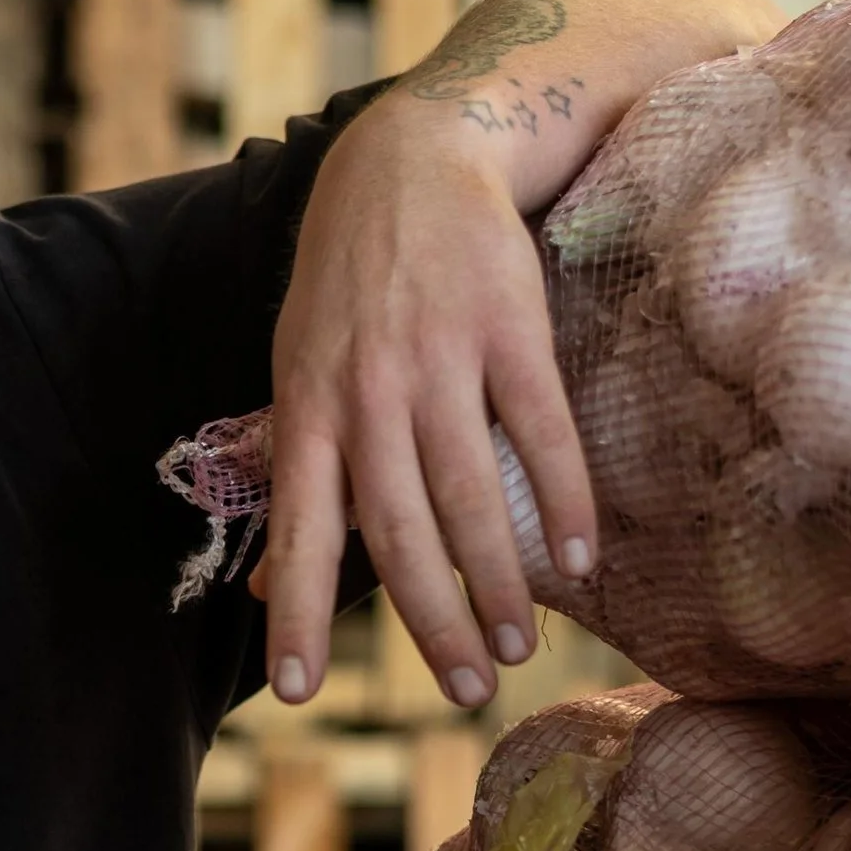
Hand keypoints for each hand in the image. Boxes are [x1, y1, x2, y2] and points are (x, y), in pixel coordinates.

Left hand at [257, 104, 593, 712]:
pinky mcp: (508, 325)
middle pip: (398, 529)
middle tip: (466, 693)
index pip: (299, 527)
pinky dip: (563, 497)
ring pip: (469, 492)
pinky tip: (582, 557)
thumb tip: (267, 588)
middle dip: (429, 623)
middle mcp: (367, 390)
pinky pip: (539, 428)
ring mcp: (438, 356)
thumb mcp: (298, 373)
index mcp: (309, 408)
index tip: (300, 692)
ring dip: (498, 579)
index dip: (298, 611)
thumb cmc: (350, 285)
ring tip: (518, 648)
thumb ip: (297, 479)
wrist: (413, 157)